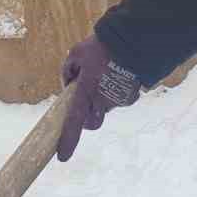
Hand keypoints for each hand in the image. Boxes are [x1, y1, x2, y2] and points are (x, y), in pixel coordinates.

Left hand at [55, 37, 141, 161]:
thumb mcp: (76, 54)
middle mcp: (103, 101)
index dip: (68, 140)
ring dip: (101, 96)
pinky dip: (114, 89)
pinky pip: (117, 97)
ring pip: (105, 106)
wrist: (134, 39)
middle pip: (92, 122)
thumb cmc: (101, 46)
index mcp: (86, 92)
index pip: (74, 122)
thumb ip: (68, 71)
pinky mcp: (131, 96)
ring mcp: (119, 100)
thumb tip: (69, 84)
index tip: (62, 157)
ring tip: (103, 72)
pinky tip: (115, 72)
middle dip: (86, 118)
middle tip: (84, 100)